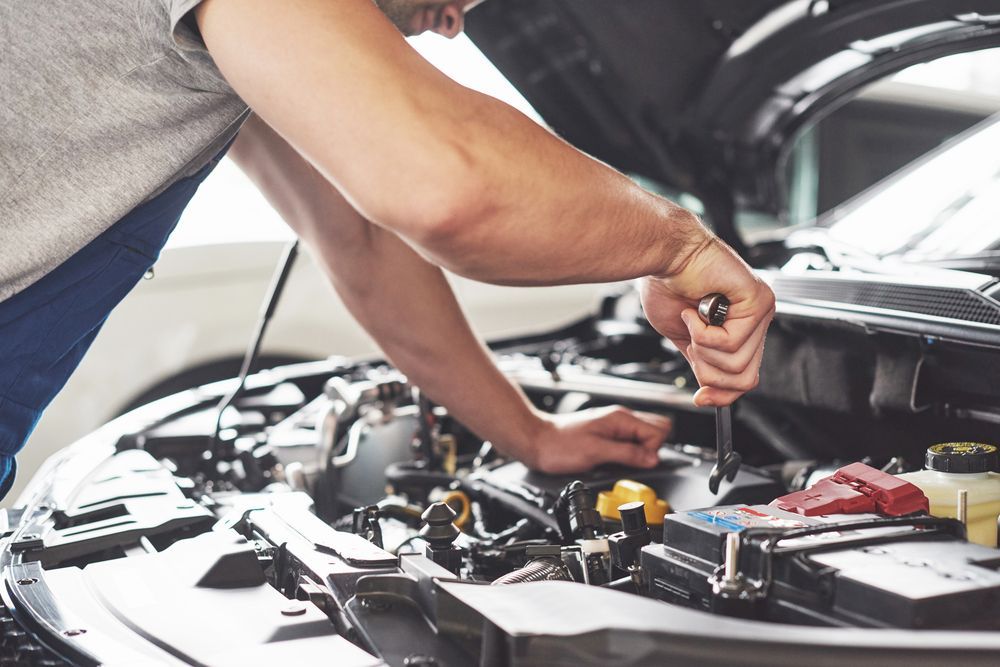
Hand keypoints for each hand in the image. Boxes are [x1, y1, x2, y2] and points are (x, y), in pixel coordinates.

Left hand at [520, 406, 670, 474]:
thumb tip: (652, 458)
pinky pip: (630, 441)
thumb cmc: (559, 445)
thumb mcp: (596, 452)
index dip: (651, 449)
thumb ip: (627, 454)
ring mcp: (614, 426)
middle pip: (656, 429)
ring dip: (639, 451)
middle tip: (631, 461)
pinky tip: (613, 459)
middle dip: (651, 449)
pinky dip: (628, 452)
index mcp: (620, 419)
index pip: (658, 430)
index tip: (637, 461)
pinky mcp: (607, 435)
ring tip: (619, 460)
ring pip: (644, 435)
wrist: (537, 442)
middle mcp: (620, 419)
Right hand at [641, 234, 774, 406]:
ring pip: (737, 364)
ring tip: (692, 319)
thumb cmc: (668, 284)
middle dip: (708, 368)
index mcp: (743, 327)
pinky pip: (732, 342)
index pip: (746, 378)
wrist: (662, 255)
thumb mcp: (684, 337)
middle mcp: (757, 318)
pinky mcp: (758, 300)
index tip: (700, 398)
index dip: (722, 395)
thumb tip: (710, 392)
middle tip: (691, 341)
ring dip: (703, 347)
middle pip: (744, 378)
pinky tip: (696, 310)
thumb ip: (702, 362)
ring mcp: (761, 309)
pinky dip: (703, 332)